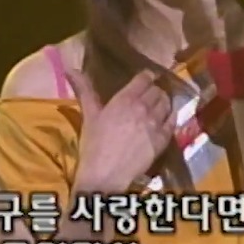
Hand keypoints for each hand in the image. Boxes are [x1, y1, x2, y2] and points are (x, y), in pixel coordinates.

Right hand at [66, 69, 176, 193]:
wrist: (106, 174)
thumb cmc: (94, 144)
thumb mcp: (89, 114)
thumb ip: (84, 89)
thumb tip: (70, 68)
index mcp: (125, 98)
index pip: (144, 78)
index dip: (146, 77)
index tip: (145, 79)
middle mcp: (144, 107)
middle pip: (157, 90)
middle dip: (154, 90)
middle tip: (149, 95)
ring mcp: (156, 122)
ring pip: (167, 103)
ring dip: (163, 102)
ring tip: (158, 106)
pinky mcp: (164, 138)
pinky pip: (173, 121)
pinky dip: (171, 116)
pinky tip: (166, 119)